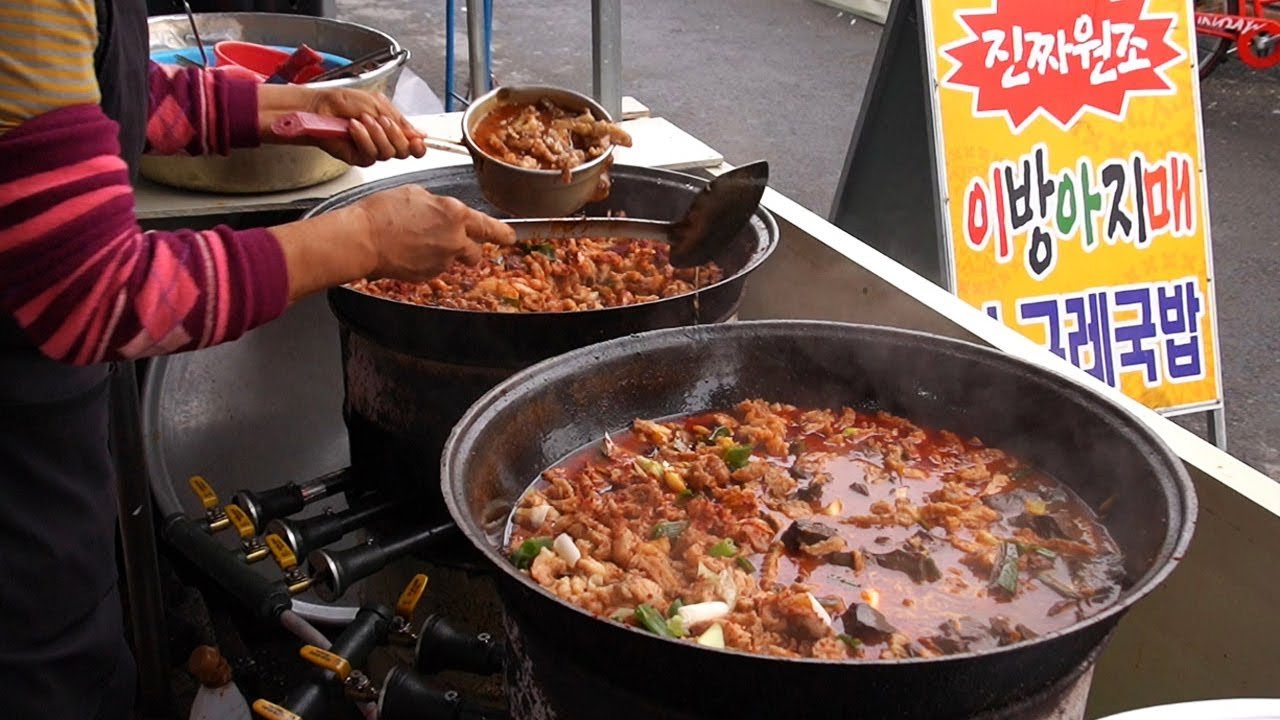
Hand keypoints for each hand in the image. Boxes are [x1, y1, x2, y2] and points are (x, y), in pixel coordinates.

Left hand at [258, 85, 426, 165]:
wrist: (319, 107)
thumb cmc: (342, 102)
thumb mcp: (377, 103)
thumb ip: (399, 119)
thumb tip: (419, 133)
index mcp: (391, 128)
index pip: (412, 144)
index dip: (418, 145)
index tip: (418, 140)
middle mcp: (383, 142)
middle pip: (404, 152)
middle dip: (396, 135)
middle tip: (383, 121)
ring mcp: (370, 151)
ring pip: (387, 154)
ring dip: (377, 134)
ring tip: (364, 120)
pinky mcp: (357, 158)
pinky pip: (370, 155)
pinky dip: (363, 139)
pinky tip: (354, 127)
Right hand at [350, 185, 514, 280]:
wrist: (362, 239)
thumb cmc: (383, 213)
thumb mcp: (415, 194)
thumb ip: (437, 205)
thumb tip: (439, 211)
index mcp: (455, 214)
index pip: (489, 227)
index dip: (502, 234)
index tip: (510, 237)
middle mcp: (455, 239)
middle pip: (475, 251)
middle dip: (468, 248)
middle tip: (451, 242)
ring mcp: (442, 261)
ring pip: (452, 260)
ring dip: (442, 254)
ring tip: (415, 242)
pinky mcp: (428, 276)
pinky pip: (434, 269)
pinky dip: (425, 262)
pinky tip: (407, 251)